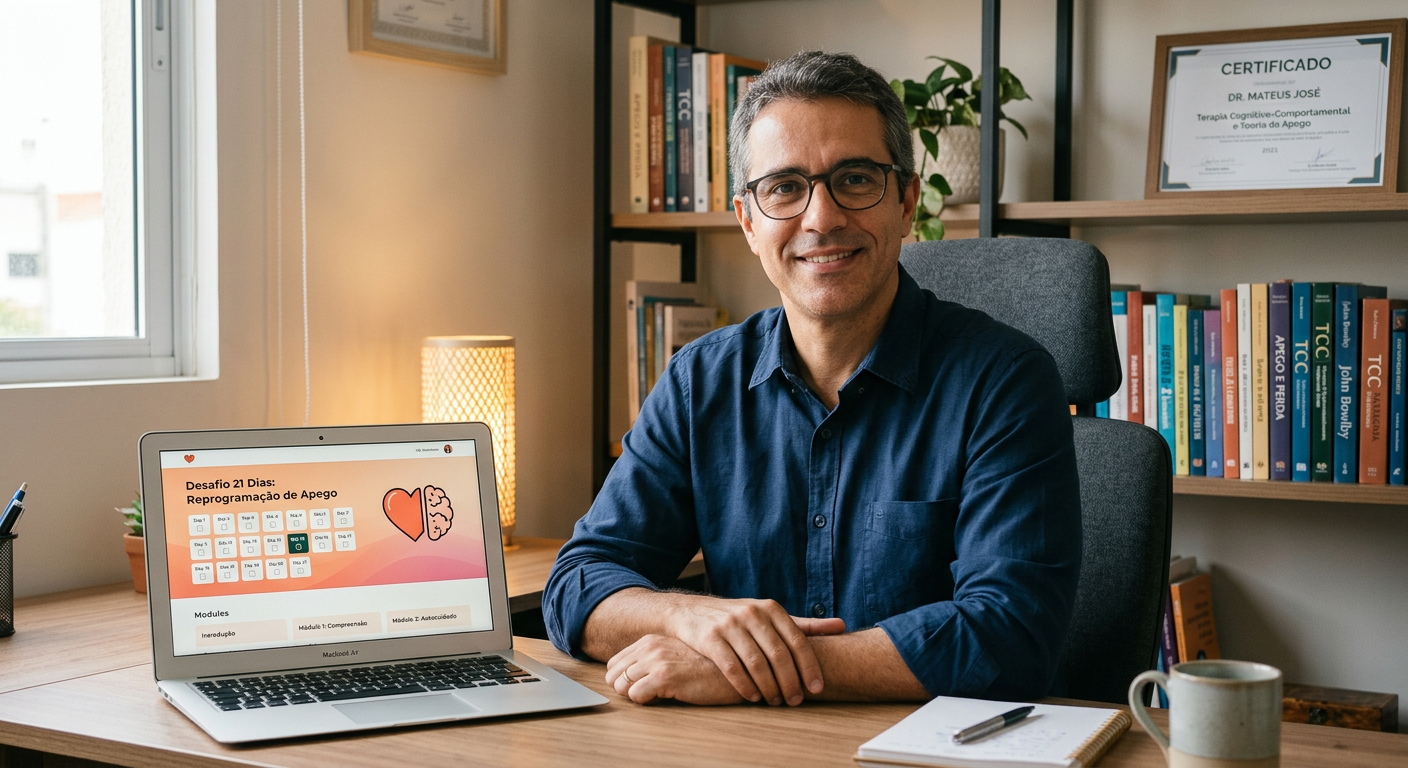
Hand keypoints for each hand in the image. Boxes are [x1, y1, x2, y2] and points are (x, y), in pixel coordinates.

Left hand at [606, 635, 744, 704]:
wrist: (732, 670)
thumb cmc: (704, 667)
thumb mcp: (675, 654)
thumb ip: (653, 659)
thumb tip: (630, 678)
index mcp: (650, 640)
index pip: (615, 663)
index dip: (623, 679)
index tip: (640, 686)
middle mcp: (650, 647)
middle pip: (613, 675)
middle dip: (625, 689)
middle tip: (647, 693)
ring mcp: (656, 660)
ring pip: (621, 686)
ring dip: (636, 696)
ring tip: (658, 694)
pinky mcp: (664, 676)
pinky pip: (635, 695)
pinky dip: (645, 702)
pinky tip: (666, 697)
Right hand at [664, 595, 844, 705]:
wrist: (691, 612)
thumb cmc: (738, 618)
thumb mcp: (770, 616)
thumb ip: (804, 624)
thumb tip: (841, 626)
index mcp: (771, 608)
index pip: (797, 641)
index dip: (809, 667)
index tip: (816, 688)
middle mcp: (752, 613)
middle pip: (779, 654)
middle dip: (790, 682)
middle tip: (794, 701)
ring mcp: (730, 624)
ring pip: (756, 663)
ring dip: (768, 687)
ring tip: (775, 701)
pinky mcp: (710, 637)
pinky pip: (732, 667)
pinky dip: (744, 685)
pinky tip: (752, 697)